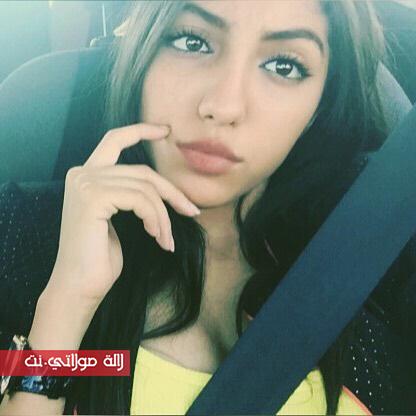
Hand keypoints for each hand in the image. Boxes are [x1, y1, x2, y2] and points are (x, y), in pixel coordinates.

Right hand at [47, 123, 200, 303]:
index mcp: (86, 176)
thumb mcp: (120, 218)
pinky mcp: (93, 196)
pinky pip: (142, 200)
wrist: (80, 287)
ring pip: (146, 188)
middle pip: (142, 171)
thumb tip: (163, 189)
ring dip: (164, 216)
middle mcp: (82, 174)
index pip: (115, 140)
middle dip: (171, 192)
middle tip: (192, 211)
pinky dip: (156, 218)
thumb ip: (131, 194)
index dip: (141, 131)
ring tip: (166, 240)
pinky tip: (156, 236)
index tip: (166, 130)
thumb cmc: (100, 257)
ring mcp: (85, 183)